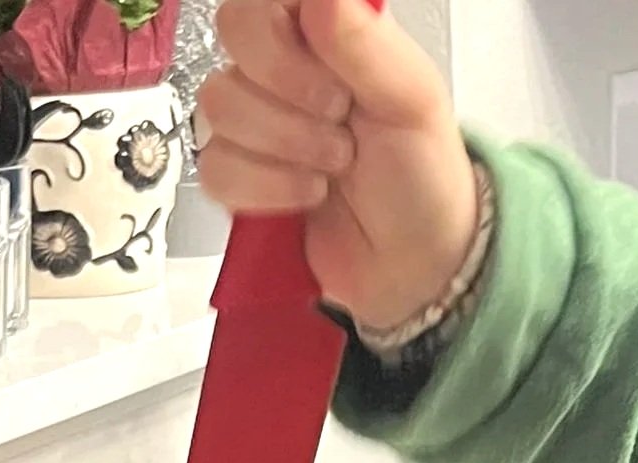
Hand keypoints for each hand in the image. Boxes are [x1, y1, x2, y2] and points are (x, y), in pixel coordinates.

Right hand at [196, 0, 478, 331]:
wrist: (410, 262)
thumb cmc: (422, 177)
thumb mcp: (412, 100)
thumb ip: (364, 41)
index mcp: (327, 29)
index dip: (283, 27)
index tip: (329, 63)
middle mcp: (284, 66)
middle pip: (233, 32)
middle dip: (289, 86)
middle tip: (340, 118)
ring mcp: (255, 121)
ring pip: (220, 103)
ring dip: (286, 145)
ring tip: (335, 166)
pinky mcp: (237, 178)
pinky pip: (216, 167)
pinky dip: (266, 188)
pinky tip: (305, 196)